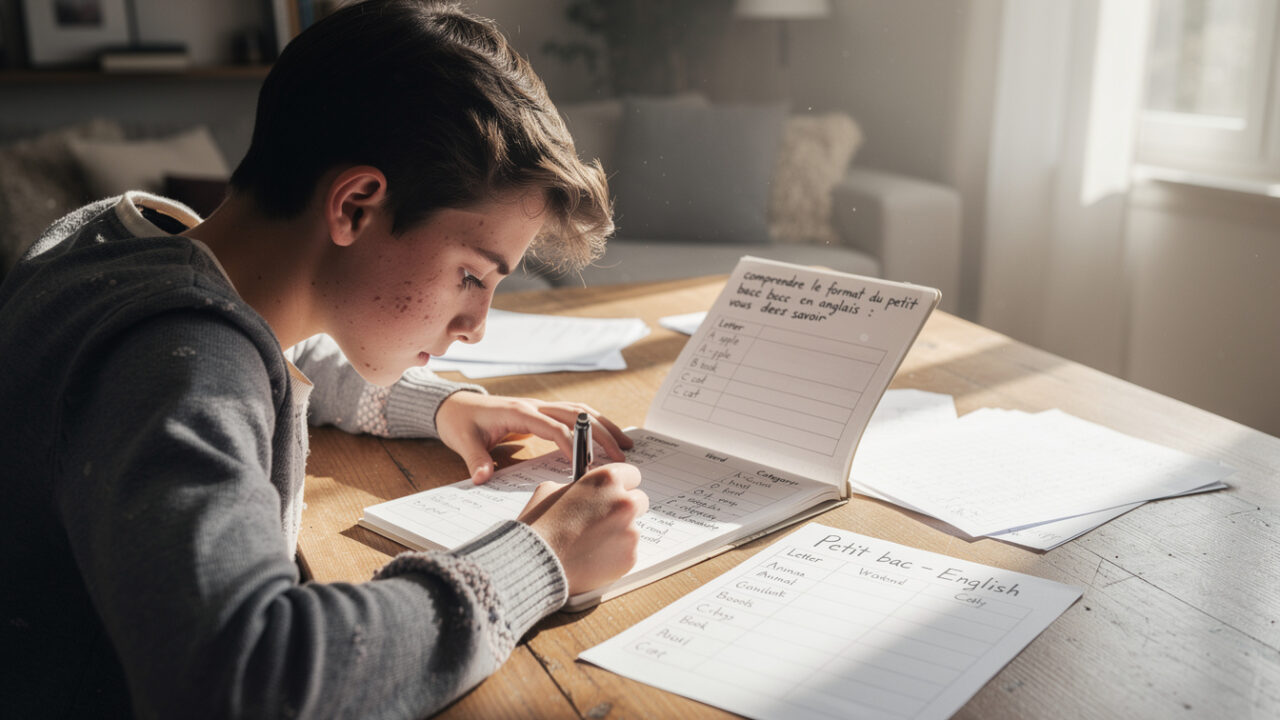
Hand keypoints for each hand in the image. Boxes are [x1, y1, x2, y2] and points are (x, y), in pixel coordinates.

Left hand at [434, 393, 632, 483]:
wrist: (455, 405)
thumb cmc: (461, 422)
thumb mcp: (464, 441)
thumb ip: (476, 459)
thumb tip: (483, 478)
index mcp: (518, 412)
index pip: (552, 426)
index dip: (571, 444)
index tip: (585, 465)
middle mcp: (534, 406)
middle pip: (576, 415)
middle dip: (601, 434)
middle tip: (621, 455)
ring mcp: (540, 406)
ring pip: (581, 411)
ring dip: (604, 426)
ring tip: (625, 444)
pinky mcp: (543, 412)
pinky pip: (575, 414)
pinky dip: (595, 424)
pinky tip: (609, 436)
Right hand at [518, 463, 647, 595]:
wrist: (534, 563)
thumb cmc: (539, 525)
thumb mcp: (550, 490)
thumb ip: (576, 486)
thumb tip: (584, 491)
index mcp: (607, 480)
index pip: (632, 474)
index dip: (621, 484)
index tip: (614, 492)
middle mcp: (624, 503)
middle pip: (639, 501)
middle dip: (624, 509)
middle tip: (604, 519)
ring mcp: (630, 532)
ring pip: (632, 529)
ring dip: (618, 533)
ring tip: (589, 543)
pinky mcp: (630, 557)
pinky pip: (628, 552)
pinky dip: (614, 555)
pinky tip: (592, 557)